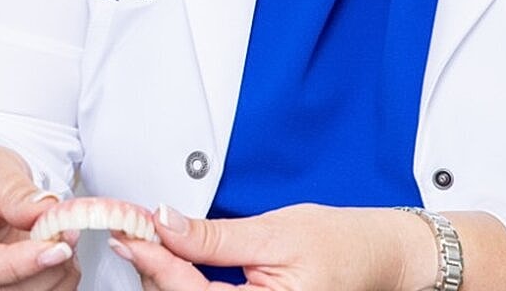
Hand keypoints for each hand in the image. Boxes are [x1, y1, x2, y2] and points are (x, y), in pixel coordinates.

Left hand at [109, 203, 424, 290]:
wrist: (376, 257)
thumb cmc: (339, 245)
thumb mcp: (274, 232)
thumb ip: (216, 236)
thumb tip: (165, 222)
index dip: (155, 261)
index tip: (129, 233)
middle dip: (153, 270)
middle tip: (131, 232)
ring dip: (163, 276)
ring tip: (147, 241)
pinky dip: (180, 282)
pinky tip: (169, 261)